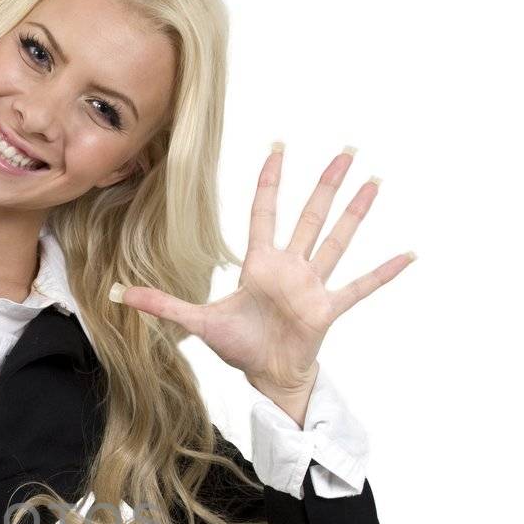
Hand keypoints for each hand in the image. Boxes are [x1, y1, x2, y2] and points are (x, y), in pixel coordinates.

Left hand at [109, 144, 414, 402]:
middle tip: (347, 149)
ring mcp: (313, 285)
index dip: (271, 180)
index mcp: (260, 264)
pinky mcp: (328, 308)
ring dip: (356, 213)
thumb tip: (115, 295)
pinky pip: (360, 287)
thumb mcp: (197, 321)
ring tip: (375, 181)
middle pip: (310, 216)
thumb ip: (160, 305)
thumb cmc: (237, 345)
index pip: (265, 212)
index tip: (280, 147)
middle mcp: (290, 267)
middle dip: (327, 184)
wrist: (266, 376)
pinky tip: (407, 254)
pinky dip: (383, 272)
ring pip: (337, 240)